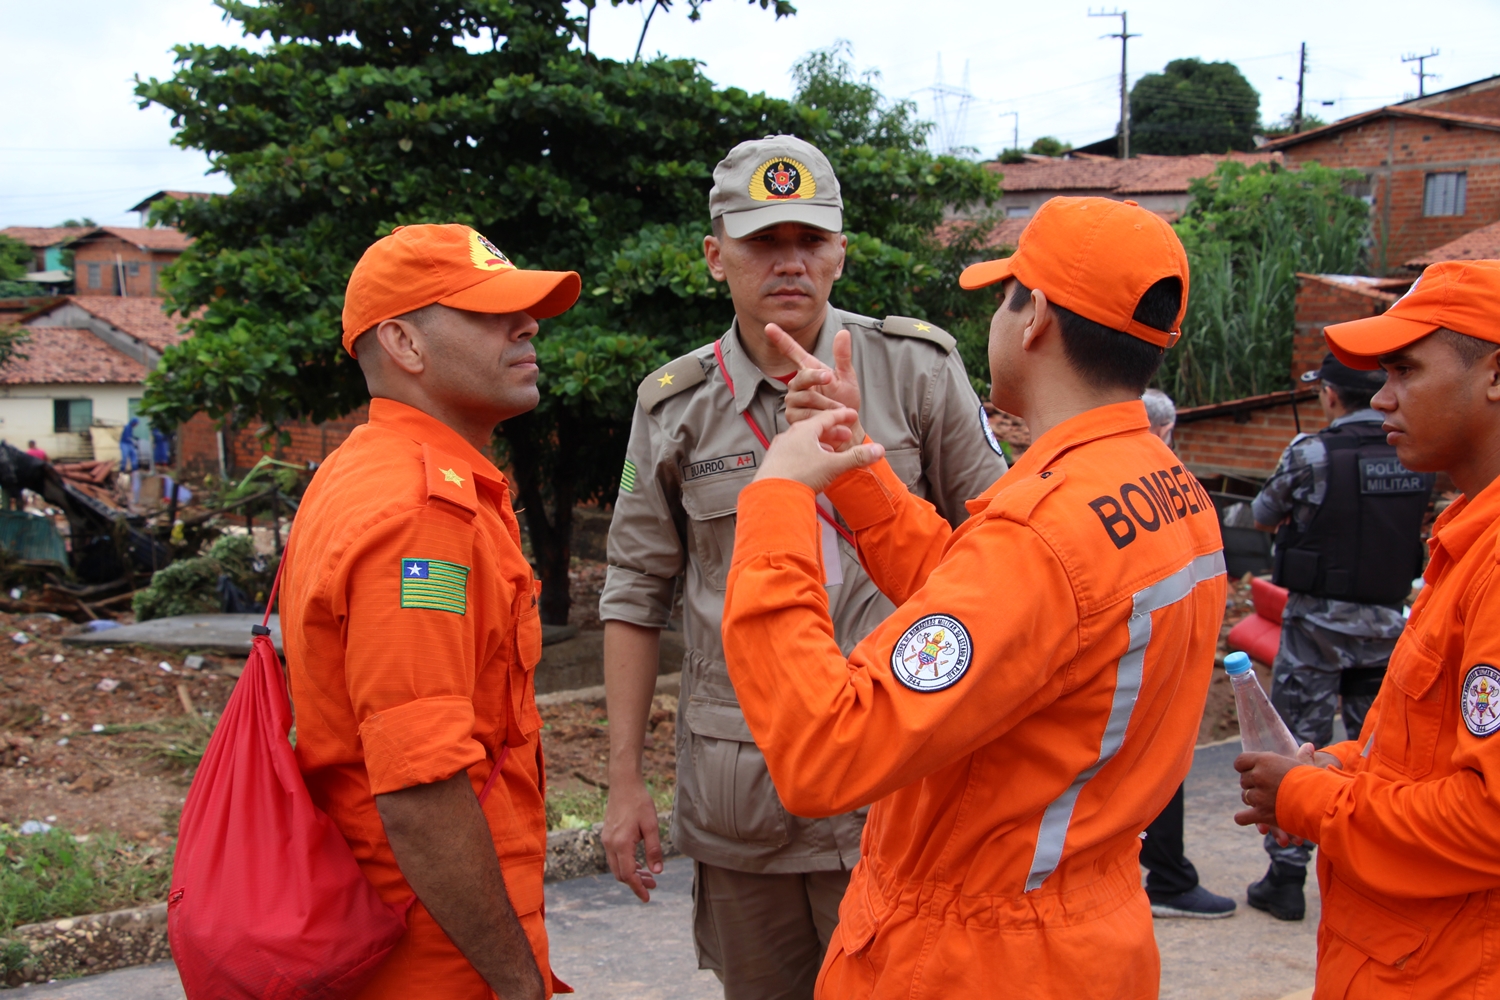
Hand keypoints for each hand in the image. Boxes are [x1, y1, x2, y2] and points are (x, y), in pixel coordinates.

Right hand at [602, 777, 662, 902]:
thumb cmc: (639, 802)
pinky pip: (614, 857)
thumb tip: (657, 872)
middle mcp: (610, 845)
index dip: (638, 888)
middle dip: (636, 883)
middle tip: (653, 885)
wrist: (623, 784)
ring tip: (648, 875)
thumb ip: (654, 850)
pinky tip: (638, 862)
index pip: (628, 875)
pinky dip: (626, 864)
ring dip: (631, 873)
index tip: (647, 898)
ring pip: (616, 866)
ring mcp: (607, 840)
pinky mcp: (607, 836)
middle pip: (620, 874)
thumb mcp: (651, 826)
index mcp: (621, 844)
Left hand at [755, 407, 884, 491]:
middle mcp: (789, 436)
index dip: (842, 416)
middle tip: (845, 436)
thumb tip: (878, 450)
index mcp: (804, 430)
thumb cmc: (800, 476)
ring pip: (802, 441)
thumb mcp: (833, 465)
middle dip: (832, 432)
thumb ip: (856, 457)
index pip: (827, 417)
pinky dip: (806, 454)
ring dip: (818, 444)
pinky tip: (810, 465)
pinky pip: (793, 452)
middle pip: (814, 428)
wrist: (772, 495)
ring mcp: (779, 449)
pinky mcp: (773, 463)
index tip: (852, 415)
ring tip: (830, 452)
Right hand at [766, 325, 863, 448]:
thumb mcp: (847, 378)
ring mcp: (793, 402)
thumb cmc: (846, 403)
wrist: (847, 432)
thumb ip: (842, 357)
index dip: (781, 339)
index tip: (769, 326)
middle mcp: (797, 385)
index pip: (792, 352)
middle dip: (816, 378)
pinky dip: (823, 420)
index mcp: (809, 371)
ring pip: (806, 398)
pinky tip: (836, 426)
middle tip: (830, 379)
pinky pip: (805, 416)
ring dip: (827, 406)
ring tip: (843, 412)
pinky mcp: (792, 418)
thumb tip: (843, 332)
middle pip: (801, 377)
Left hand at [1233, 749, 1310, 845]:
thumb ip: (1304, 756)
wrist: (1322, 802)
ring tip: (1267, 803)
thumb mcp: (1308, 766)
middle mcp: (1258, 776)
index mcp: (1265, 760)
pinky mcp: (1261, 814)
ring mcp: (1258, 796)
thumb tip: (1308, 746)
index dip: (1246, 767)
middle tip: (1268, 789)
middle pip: (1243, 780)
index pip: (1240, 761)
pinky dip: (1245, 818)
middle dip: (1253, 785)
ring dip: (1253, 801)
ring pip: (1245, 797)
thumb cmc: (1317, 782)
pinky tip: (1252, 817)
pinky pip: (1241, 817)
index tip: (1254, 771)